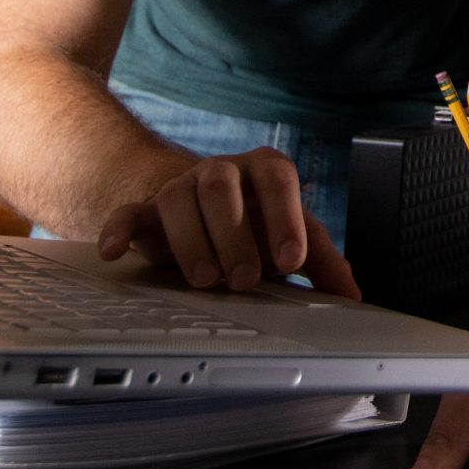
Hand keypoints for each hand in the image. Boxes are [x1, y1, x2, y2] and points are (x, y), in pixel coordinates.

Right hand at [95, 146, 358, 296]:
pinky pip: (128, 212)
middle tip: (245, 278)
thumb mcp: (292, 237)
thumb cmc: (257, 224)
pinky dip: (119, 229)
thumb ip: (324, 263)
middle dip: (234, 233)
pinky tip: (114, 251)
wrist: (205, 209)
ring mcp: (181, 187)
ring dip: (191, 240)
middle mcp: (223, 172)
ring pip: (177, 197)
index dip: (285, 216)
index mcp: (264, 172)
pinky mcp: (147, 210)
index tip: (292, 260)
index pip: (277, 179)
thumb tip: (354, 296)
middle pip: (223, 185)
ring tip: (205, 280)